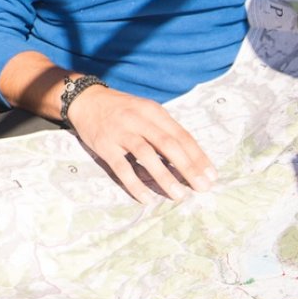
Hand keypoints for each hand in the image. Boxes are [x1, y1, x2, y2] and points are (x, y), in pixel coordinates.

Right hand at [66, 86, 216, 201]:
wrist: (86, 100)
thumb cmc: (122, 110)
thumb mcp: (146, 111)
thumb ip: (164, 130)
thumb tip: (189, 158)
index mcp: (154, 111)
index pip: (181, 135)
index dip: (198, 156)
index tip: (211, 175)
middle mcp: (139, 120)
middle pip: (168, 145)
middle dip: (188, 167)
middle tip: (202, 187)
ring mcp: (121, 132)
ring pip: (147, 155)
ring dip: (165, 176)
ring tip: (179, 195)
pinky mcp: (105, 145)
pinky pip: (121, 167)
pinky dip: (135, 183)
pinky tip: (146, 198)